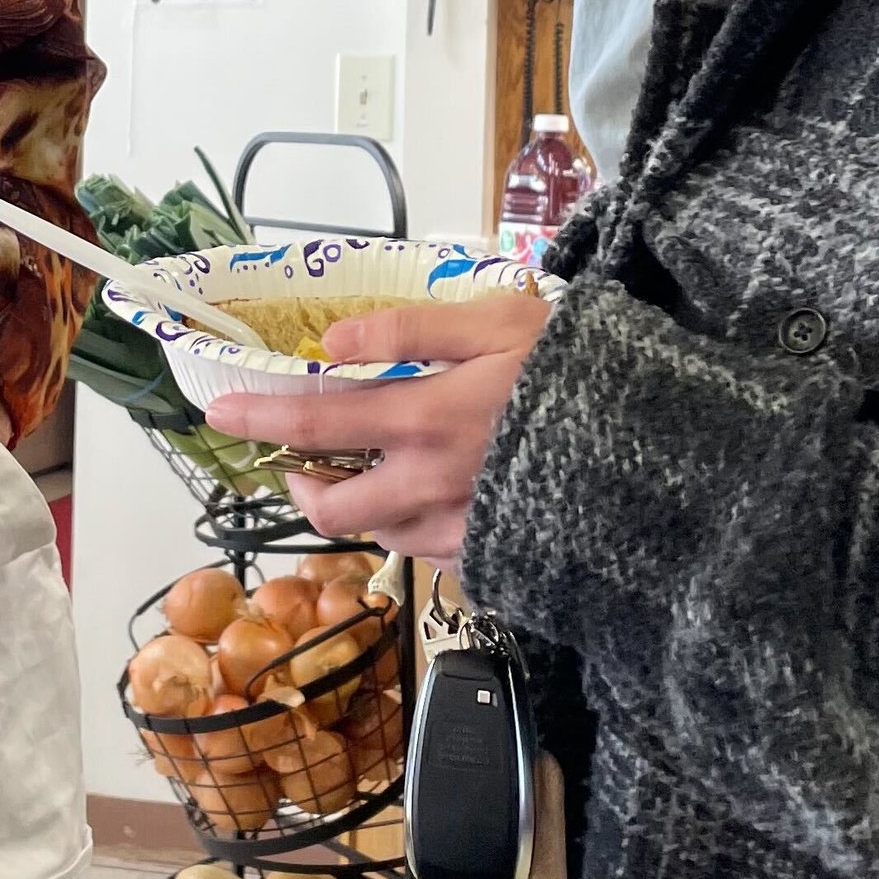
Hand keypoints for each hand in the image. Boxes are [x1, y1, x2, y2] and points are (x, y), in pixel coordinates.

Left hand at [205, 292, 552, 568]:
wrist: (659, 446)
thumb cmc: (578, 369)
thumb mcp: (495, 322)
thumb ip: (408, 331)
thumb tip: (332, 342)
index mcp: (423, 420)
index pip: (314, 425)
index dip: (259, 419)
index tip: (220, 413)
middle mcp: (429, 486)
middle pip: (331, 507)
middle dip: (299, 486)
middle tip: (300, 460)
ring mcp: (461, 529)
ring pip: (378, 532)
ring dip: (360, 504)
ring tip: (375, 470)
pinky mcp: (493, 556)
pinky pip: (430, 550)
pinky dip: (414, 524)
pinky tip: (435, 495)